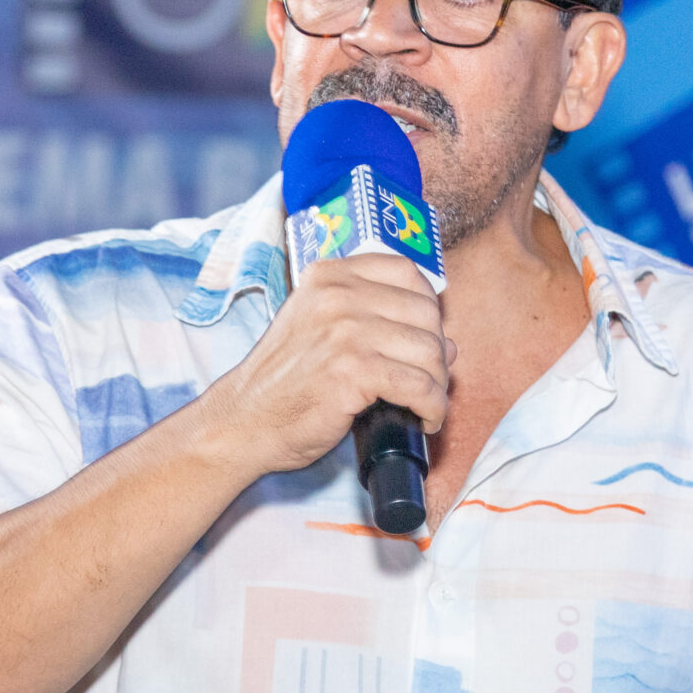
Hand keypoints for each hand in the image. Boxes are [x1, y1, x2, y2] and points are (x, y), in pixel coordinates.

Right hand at [200, 254, 450, 476]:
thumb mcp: (320, 331)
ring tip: (428, 405)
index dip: (429, 306)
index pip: (406, 272)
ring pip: (429, 351)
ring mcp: (345, 330)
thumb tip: (448, 344)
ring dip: (438, 385)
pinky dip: (432, 407)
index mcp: (329, 276)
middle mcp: (337, 294)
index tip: (427, 335)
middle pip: (425, 313)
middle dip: (437, 353)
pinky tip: (425, 419)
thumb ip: (374, 323)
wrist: (244, 420)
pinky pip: (419, 386)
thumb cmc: (283, 383)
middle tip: (429, 381)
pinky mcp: (353, 370)